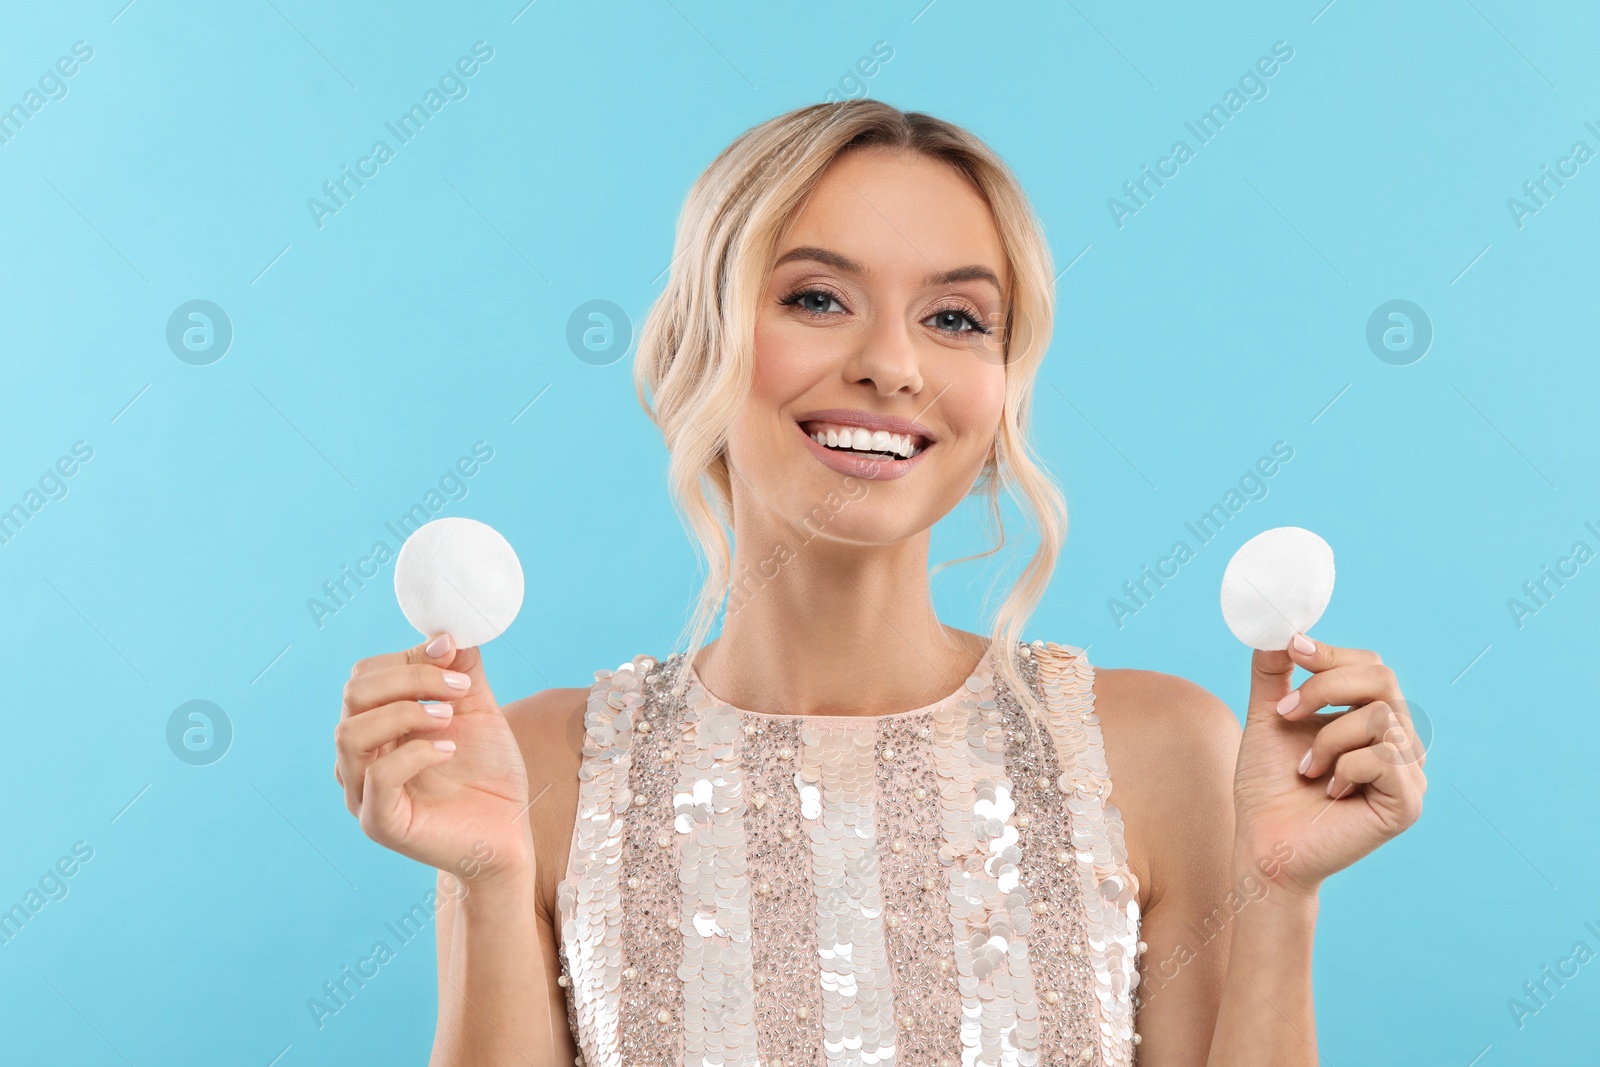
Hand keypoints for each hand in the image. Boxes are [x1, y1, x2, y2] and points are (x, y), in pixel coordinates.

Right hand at [335, 633, 534, 890]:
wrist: (509, 833)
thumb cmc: (488, 774)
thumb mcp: (478, 710)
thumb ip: (462, 672)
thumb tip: (451, 633)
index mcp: (376, 726)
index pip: (366, 675)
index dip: (408, 656)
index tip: (453, 651)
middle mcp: (360, 757)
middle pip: (354, 695)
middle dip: (409, 678)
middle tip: (458, 687)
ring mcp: (362, 792)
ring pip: (350, 733)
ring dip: (405, 711)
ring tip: (449, 717)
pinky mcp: (380, 823)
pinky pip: (378, 778)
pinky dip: (414, 752)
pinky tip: (448, 749)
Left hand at [1230, 632, 1425, 897]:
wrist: (1264, 844)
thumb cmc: (1269, 786)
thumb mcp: (1268, 718)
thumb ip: (1275, 674)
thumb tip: (1280, 630)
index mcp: (1373, 719)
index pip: (1371, 666)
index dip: (1332, 654)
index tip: (1292, 649)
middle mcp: (1399, 742)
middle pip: (1382, 680)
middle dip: (1325, 688)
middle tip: (1285, 713)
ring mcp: (1409, 773)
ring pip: (1378, 718)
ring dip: (1326, 739)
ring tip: (1306, 770)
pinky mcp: (1408, 803)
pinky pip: (1385, 758)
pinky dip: (1344, 768)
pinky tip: (1329, 791)